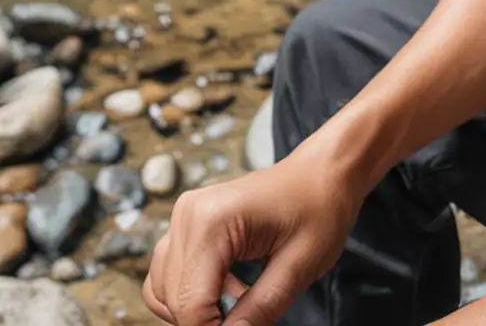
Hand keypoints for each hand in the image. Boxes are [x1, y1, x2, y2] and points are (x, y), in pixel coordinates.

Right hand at [142, 147, 360, 325]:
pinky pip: (170, 274)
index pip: (190, 304)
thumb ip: (260, 311)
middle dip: (207, 321)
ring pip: (163, 290)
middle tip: (249, 319)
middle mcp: (189, 214)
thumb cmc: (319, 208)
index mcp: (213, 220)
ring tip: (241, 303)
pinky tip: (229, 292)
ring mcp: (185, 216)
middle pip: (174, 300)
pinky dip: (192, 294)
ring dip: (197, 309)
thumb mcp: (299, 267)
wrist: (322, 174)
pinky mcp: (189, 223)